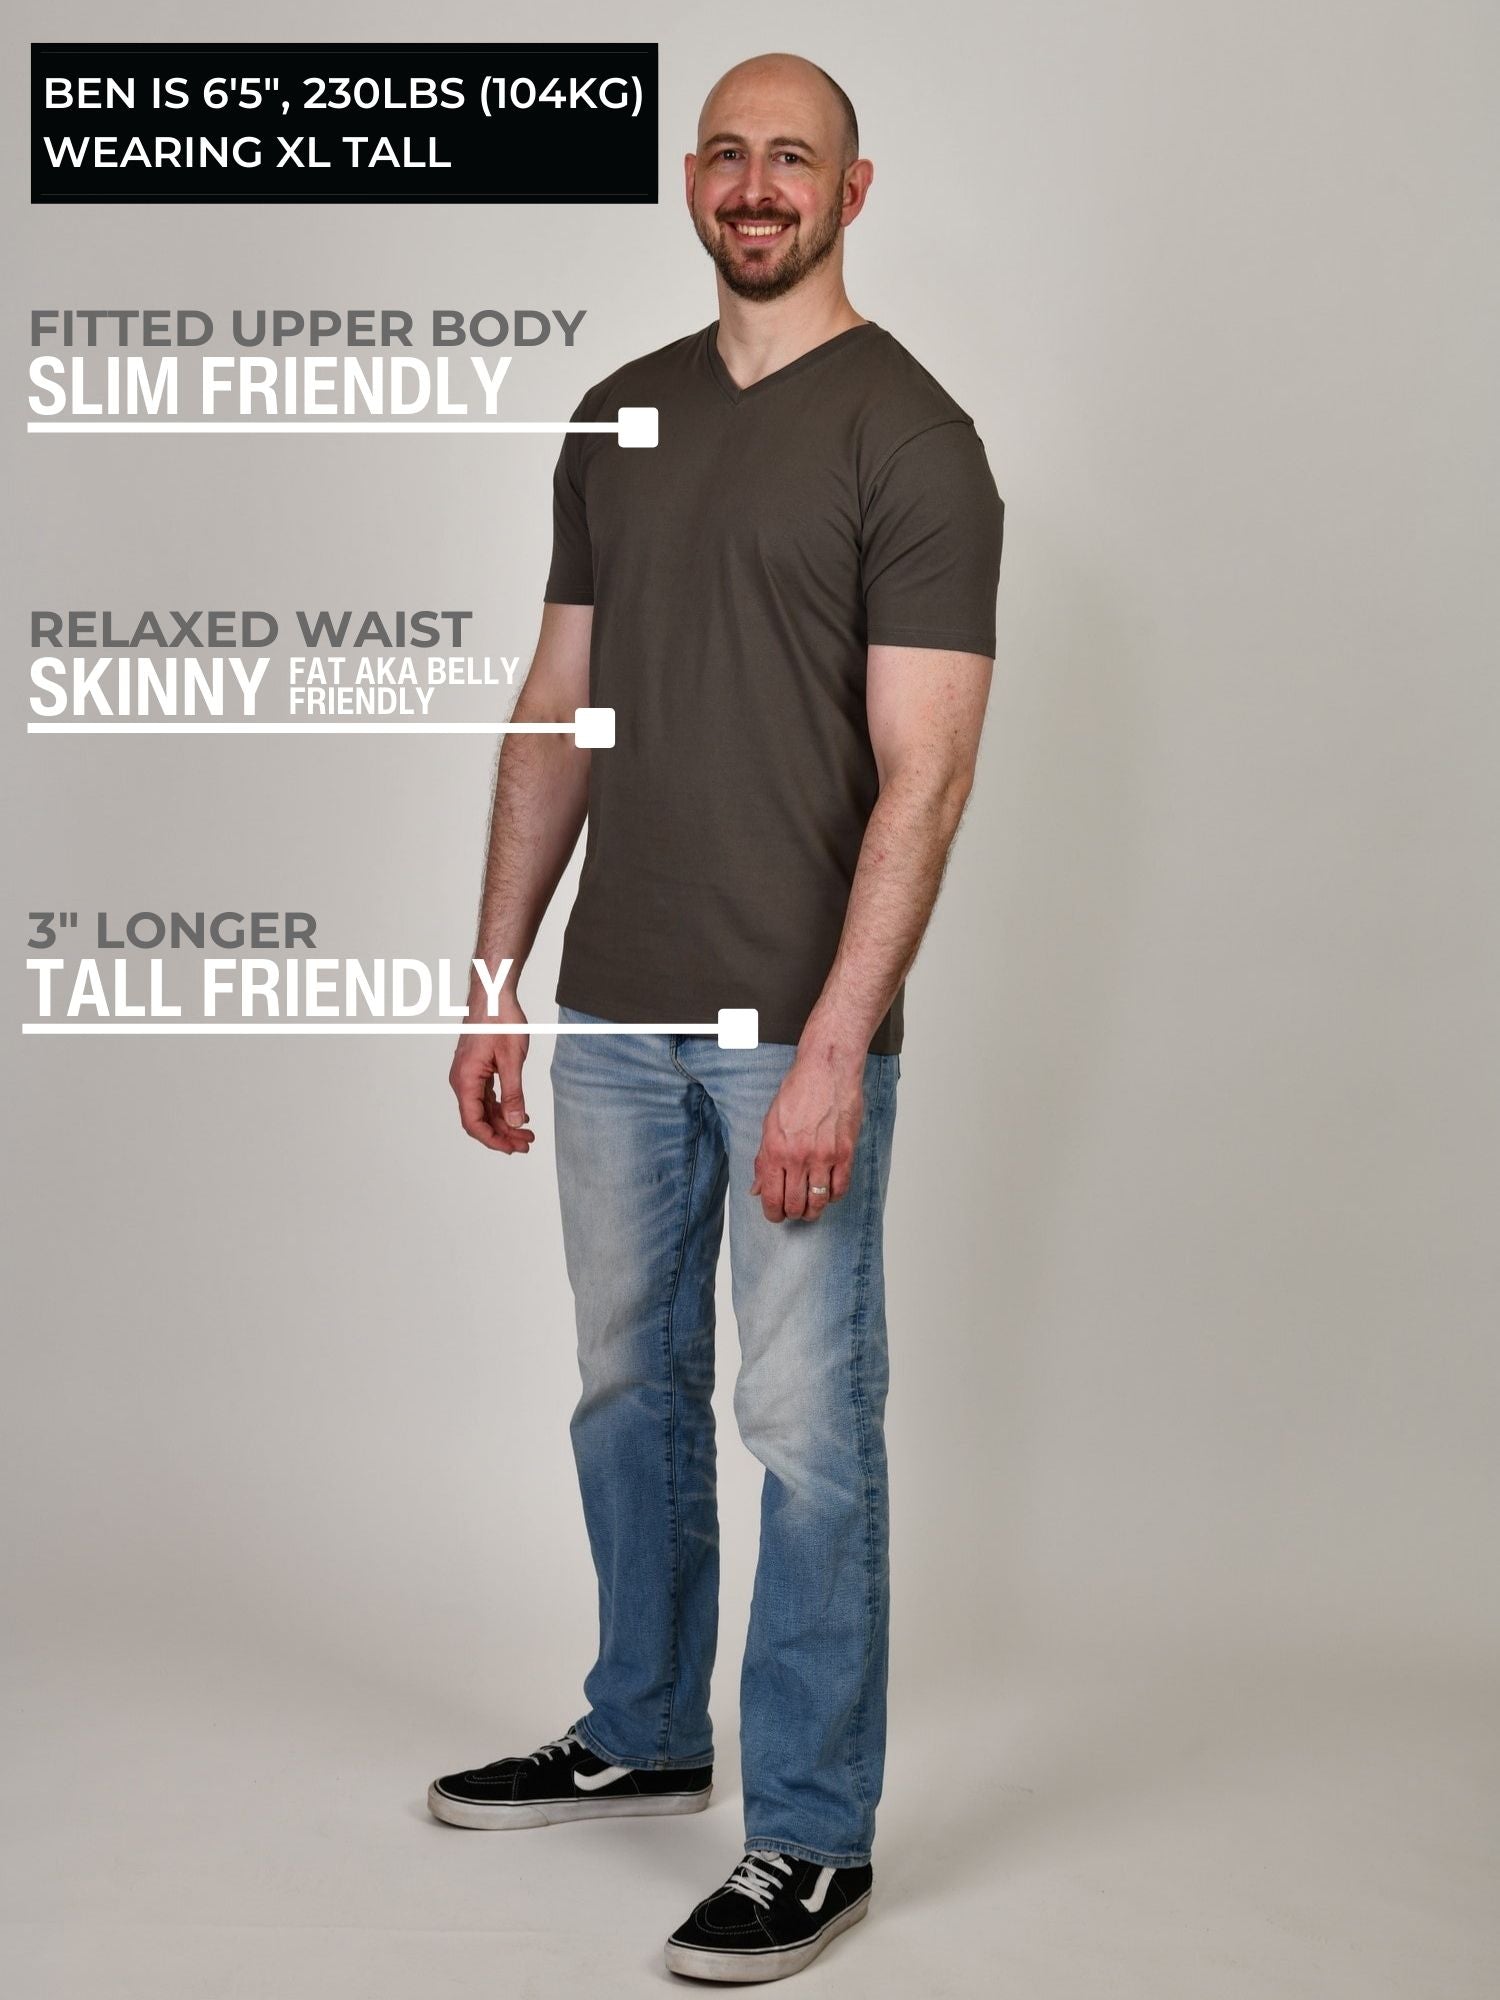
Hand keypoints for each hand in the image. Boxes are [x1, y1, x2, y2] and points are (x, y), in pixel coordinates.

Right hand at [449, 989, 534, 1154]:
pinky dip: (502, 1108)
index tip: (513, 1148)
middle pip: (479, 1119)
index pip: (473, 1122)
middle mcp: (462, 1080)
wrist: (493, 994)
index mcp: (465, 1079)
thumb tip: (516, 1122)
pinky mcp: (477, 1070)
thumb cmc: (500, 1019)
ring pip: (484, 1109)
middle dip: (502, 1135)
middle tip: (527, 1144)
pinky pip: (486, 1097)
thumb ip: (513, 1093)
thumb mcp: (512, 1059)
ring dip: (504, 1123)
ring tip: (527, 1134)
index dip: (492, 1139)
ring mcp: (469, 1075)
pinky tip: (519, 1115)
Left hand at [750, 1053, 863, 1222]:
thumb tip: (757, 1188)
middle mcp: (797, 1157)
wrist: (826, 1070)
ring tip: (811, 1207)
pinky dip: (833, 1197)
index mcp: (775, 1150)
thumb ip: (763, 1159)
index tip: (775, 1215)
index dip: (772, 1214)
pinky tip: (828, 1192)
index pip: (771, 1197)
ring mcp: (823, 1156)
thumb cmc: (798, 1092)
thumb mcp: (770, 1124)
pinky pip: (840, 1189)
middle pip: (794, 1205)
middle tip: (793, 1211)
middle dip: (792, 1214)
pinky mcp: (844, 1153)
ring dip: (813, 1210)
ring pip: (818, 1203)